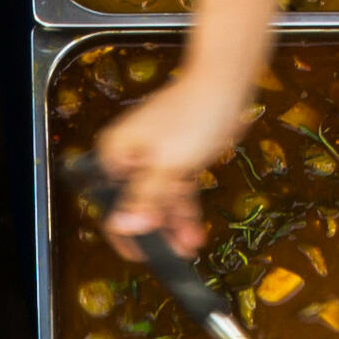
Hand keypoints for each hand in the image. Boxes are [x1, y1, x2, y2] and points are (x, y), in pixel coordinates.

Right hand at [93, 67, 252, 256]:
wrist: (226, 83)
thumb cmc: (194, 114)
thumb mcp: (168, 165)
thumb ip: (145, 199)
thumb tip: (123, 226)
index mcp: (115, 155)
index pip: (112, 205)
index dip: (127, 233)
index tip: (144, 255)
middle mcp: (129, 159)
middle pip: (137, 206)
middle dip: (156, 232)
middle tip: (174, 255)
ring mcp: (154, 160)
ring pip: (159, 202)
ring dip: (173, 225)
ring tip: (189, 246)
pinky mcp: (176, 160)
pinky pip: (175, 193)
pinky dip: (184, 210)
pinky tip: (193, 231)